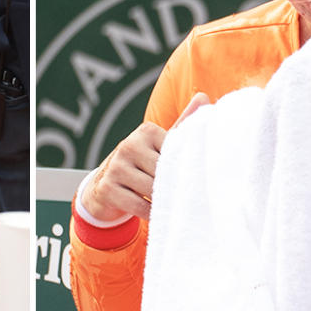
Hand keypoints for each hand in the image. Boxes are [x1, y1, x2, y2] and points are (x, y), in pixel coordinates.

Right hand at [80, 92, 209, 221]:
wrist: (105, 183)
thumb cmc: (142, 162)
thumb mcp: (161, 143)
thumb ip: (183, 124)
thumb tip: (204, 97)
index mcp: (147, 131)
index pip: (176, 153)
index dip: (184, 170)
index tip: (189, 179)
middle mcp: (129, 145)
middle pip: (164, 174)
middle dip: (173, 188)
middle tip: (182, 197)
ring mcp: (116, 166)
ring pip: (152, 191)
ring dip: (162, 202)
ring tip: (168, 204)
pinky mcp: (107, 188)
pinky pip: (139, 206)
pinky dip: (150, 213)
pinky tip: (154, 212)